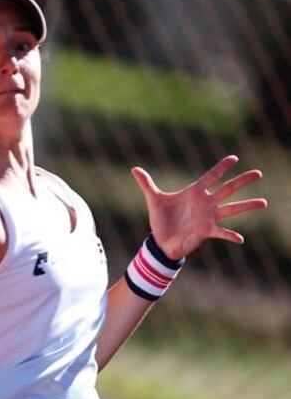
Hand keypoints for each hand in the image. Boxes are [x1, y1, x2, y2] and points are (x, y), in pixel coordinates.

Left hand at [132, 156, 266, 260]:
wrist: (161, 241)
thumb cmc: (161, 220)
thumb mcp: (153, 199)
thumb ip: (146, 184)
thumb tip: (134, 169)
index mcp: (194, 192)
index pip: (211, 176)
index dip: (221, 167)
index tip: (234, 158)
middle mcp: (205, 203)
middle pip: (227, 189)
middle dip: (242, 181)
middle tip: (259, 173)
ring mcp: (208, 217)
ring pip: (231, 209)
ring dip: (247, 206)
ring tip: (264, 202)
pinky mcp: (206, 231)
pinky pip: (221, 232)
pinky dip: (230, 236)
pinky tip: (241, 239)